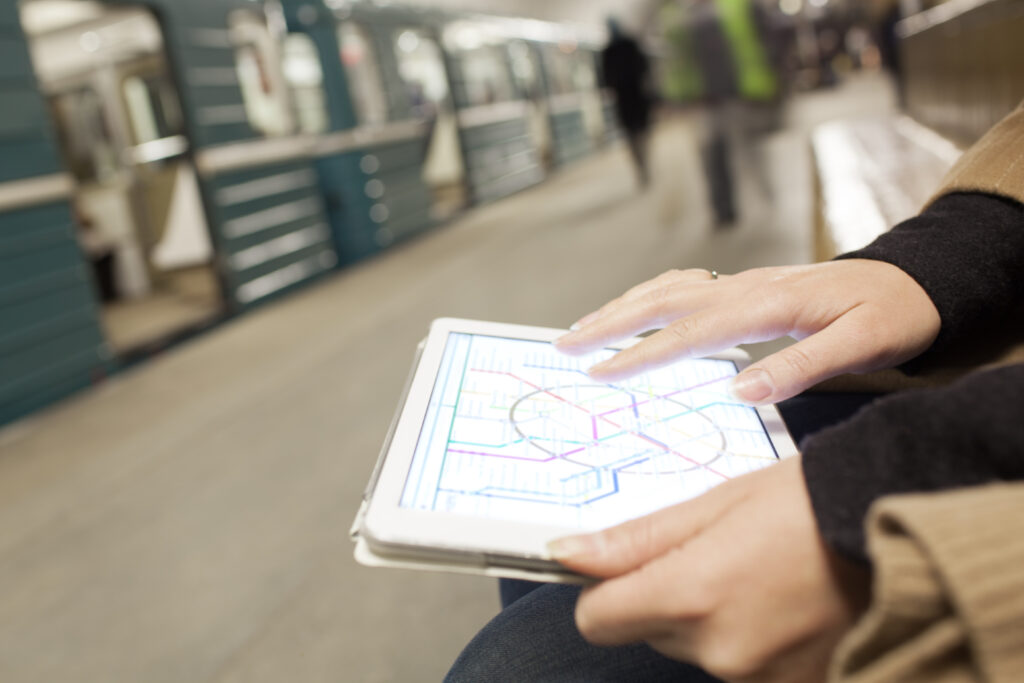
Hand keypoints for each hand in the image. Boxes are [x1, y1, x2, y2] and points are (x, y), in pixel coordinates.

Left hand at [549, 457, 869, 682]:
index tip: (628, 567)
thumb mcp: (715, 504)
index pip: (598, 620)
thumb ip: (636, 540)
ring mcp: (761, 678)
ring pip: (696, 649)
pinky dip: (750, 638)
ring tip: (758, 573)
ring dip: (711, 618)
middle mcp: (721, 650)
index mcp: (692, 595)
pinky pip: (741, 665)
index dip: (605, 590)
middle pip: (650, 631)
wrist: (899, 524)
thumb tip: (567, 554)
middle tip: (718, 553)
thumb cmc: (809, 501)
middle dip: (668, 596)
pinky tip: (781, 603)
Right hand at [554, 261, 940, 403]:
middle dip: (609, 323)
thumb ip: (801, 366)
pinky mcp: (745, 286)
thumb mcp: (862, 345)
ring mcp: (742, 282)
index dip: (642, 352)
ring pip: (667, 288)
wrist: (912, 281)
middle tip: (566, 345)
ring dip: (620, 306)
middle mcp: (745, 287)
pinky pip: (684, 284)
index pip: (690, 330)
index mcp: (767, 303)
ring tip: (582, 328)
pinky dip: (648, 295)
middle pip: (662, 300)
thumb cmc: (891, 315)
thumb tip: (740, 392)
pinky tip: (635, 307)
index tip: (602, 372)